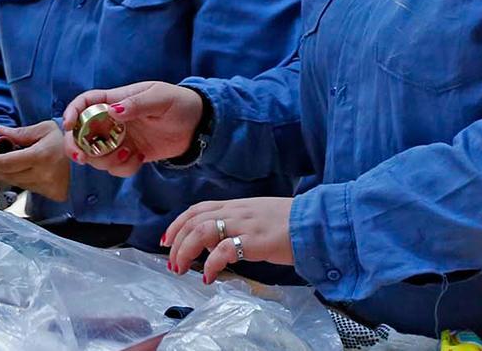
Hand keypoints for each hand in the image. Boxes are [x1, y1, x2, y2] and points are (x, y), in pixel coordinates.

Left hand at [0, 121, 69, 200]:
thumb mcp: (44, 129)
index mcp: (41, 156)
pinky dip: (17, 180)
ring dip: (2, 176)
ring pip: (16, 183)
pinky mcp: (50, 194)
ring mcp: (47, 187)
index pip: (9, 162)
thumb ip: (20, 132)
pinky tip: (11, 174)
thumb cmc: (66, 141)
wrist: (88, 158)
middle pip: (9, 175)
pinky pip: (27, 188)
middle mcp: (43, 174)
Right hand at [61, 81, 202, 176]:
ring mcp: (120, 139)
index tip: (68, 125)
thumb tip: (114, 110)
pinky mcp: (130, 155)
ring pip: (97, 154)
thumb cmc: (178, 103)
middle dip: (77, 146)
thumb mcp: (160, 97)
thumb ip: (137, 104)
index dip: (72, 111)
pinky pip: (116, 167)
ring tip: (128, 155)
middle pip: (82, 133)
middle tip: (82, 158)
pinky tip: (139, 159)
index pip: (85, 102)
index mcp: (116, 100)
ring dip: (105, 160)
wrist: (198, 125)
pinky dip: (124, 168)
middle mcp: (113, 121)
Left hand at [160, 197, 294, 283]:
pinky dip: (210, 264)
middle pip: (193, 221)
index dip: (177, 224)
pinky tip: (207, 276)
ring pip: (202, 232)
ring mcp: (244, 225)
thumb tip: (216, 242)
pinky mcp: (254, 241)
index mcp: (235, 206)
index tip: (166, 240)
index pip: (196, 209)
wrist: (314, 222)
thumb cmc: (289, 222)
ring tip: (181, 269)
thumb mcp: (256, 216)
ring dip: (186, 251)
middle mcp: (235, 212)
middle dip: (176, 242)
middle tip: (171, 262)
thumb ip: (236, 224)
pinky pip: (224, 251)